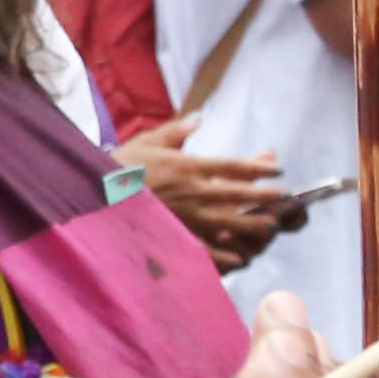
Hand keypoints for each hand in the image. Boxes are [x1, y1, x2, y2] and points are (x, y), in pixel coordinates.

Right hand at [118, 116, 286, 268]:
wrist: (93, 194)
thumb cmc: (118, 166)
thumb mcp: (146, 141)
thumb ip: (176, 131)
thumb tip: (198, 119)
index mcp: (189, 166)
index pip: (235, 167)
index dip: (261, 168)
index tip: (277, 169)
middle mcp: (194, 192)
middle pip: (242, 196)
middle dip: (267, 198)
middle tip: (285, 200)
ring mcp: (188, 218)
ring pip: (233, 224)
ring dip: (256, 225)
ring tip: (269, 227)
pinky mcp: (177, 237)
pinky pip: (209, 250)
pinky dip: (228, 255)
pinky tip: (241, 257)